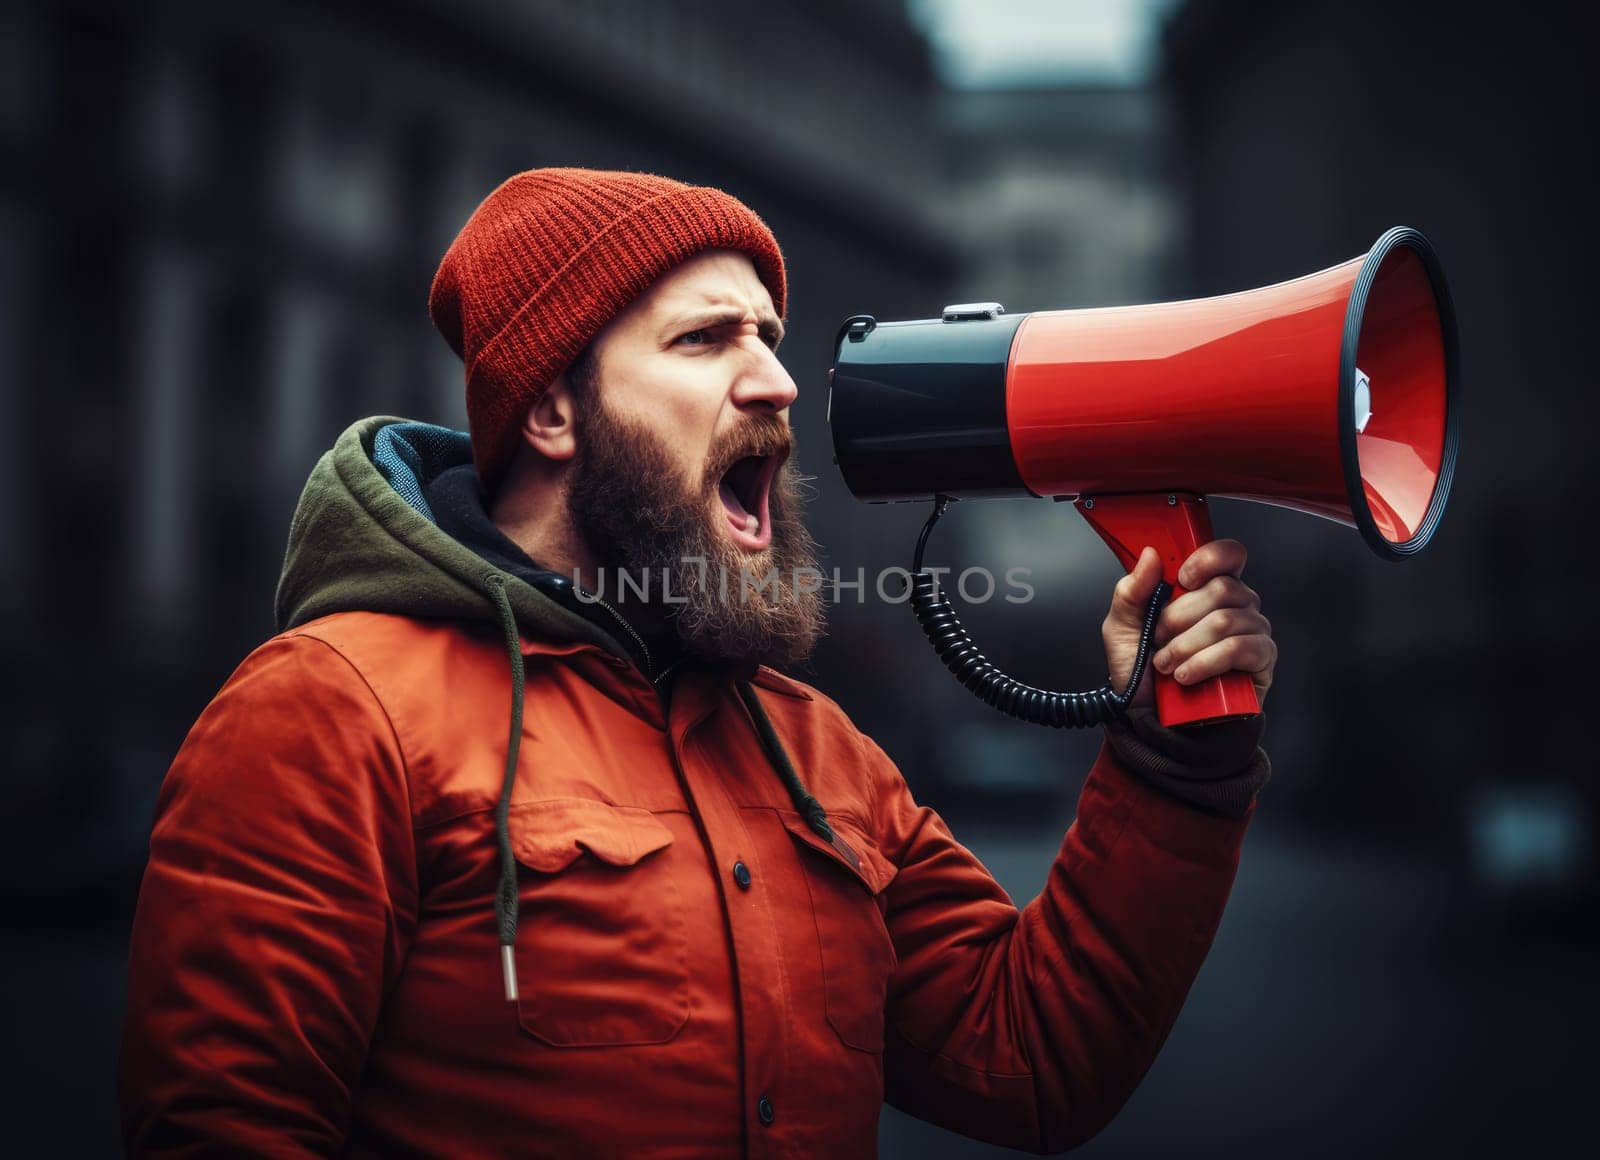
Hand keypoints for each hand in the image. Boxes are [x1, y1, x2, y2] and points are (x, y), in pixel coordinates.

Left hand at [1102, 540, 1276, 708]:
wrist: (1151, 718)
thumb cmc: (1142, 672)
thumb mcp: (1122, 628)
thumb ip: (1131, 590)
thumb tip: (1151, 556)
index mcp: (1206, 588)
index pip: (1229, 555)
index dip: (1209, 559)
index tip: (1182, 577)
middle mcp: (1236, 605)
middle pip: (1222, 588)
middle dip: (1179, 617)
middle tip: (1158, 638)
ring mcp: (1252, 631)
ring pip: (1226, 621)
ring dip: (1186, 646)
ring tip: (1166, 665)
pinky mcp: (1261, 661)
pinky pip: (1240, 649)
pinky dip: (1206, 662)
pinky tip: (1187, 676)